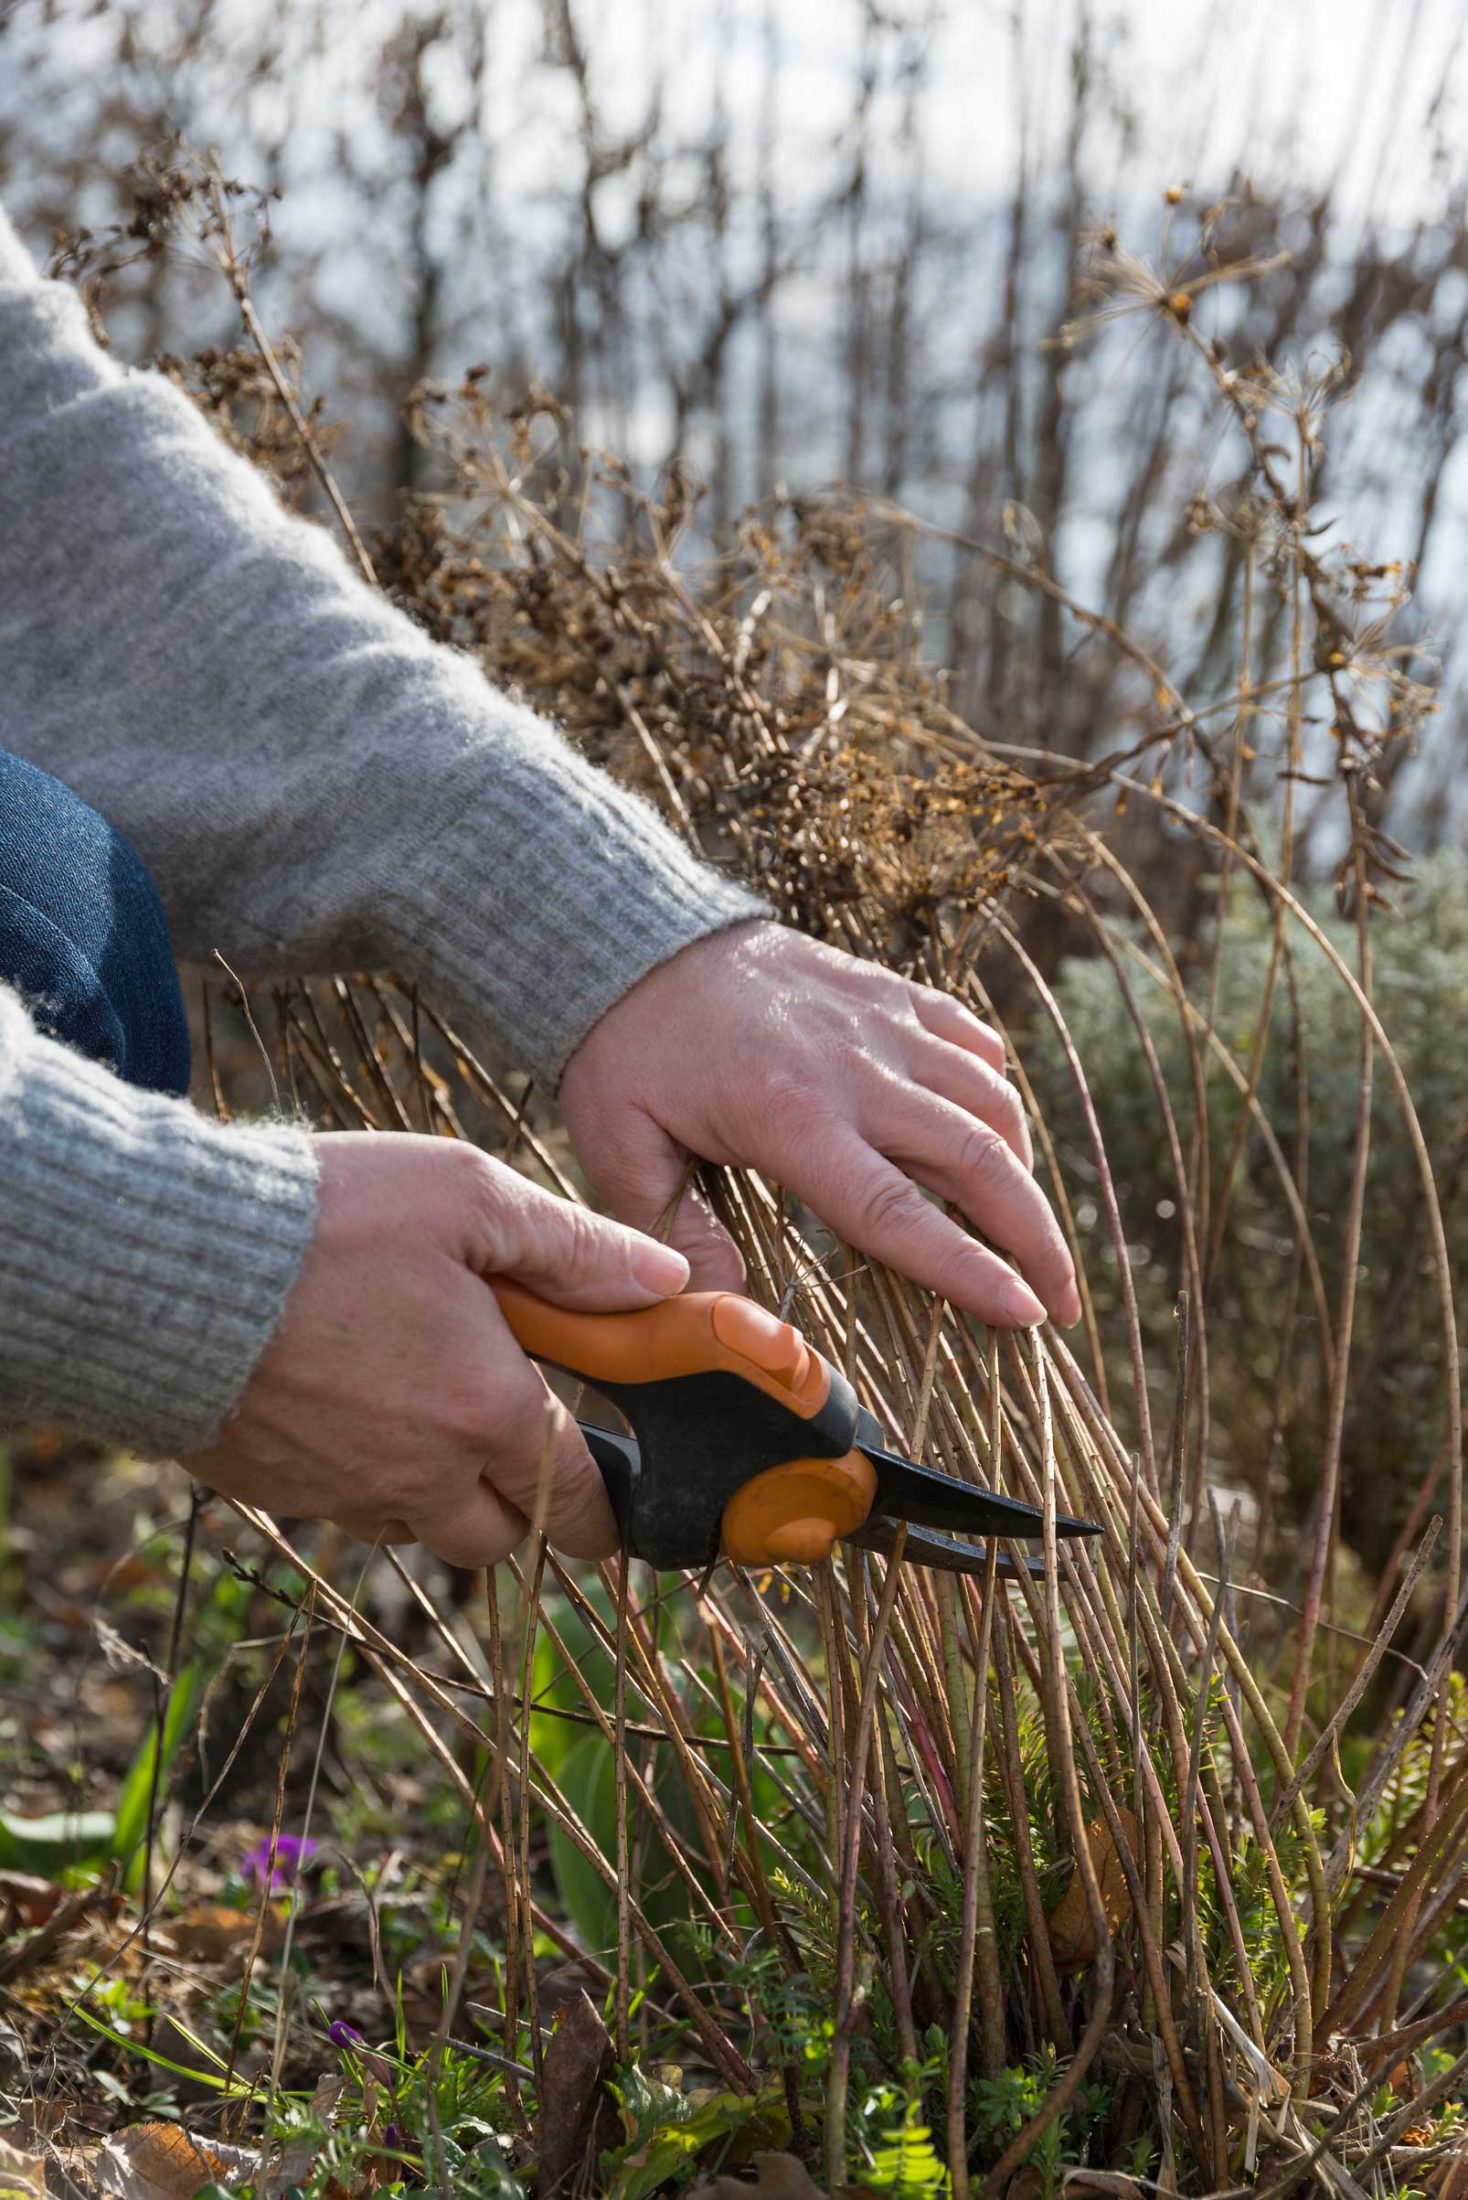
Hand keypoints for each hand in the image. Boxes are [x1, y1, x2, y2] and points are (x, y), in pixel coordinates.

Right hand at [183, 1132, 688, 1565]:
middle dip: (528, 1510)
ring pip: (418, 1527)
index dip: (606, 1512)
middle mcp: (420, 1474)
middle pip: (501, 1540)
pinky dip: (369, 1475)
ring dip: (444, 1491)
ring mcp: (339, 1489)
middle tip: (531, 1452)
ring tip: (435, 1409)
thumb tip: (668, 1282)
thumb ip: (578, 1249)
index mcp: (486, 1411)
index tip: (619, 1506)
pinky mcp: (273, 1486)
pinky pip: (345, 1506)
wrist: (162, 1266)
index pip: (574, 1501)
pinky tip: (358, 1404)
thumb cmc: (327, 1219)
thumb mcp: (470, 1198)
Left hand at [560, 921, 1079, 1327]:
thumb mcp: (619, 1150)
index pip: (898, 1210)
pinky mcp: (889, 992)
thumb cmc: (624, 1051)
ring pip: (991, 1100)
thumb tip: (724, 1312)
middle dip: (1035, 1237)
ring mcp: (882, 1023)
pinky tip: (997, 1137)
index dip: (969, 1268)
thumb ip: (672, 1236)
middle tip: (1064, 1302)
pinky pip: (972, 1043)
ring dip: (1024, 1171)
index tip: (1028, 1314)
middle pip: (977, 1158)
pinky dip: (998, 1095)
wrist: (634, 937)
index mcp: (789, 1117)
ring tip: (1028, 1230)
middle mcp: (855, 1069)